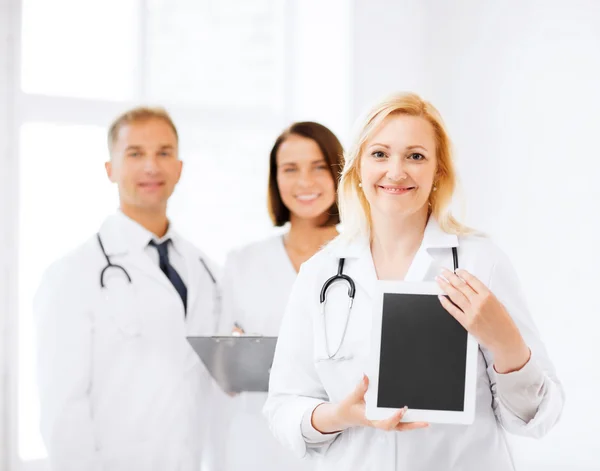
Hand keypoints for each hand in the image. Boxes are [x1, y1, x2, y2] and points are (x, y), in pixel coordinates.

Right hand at [312, 375, 428, 432]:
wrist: (345, 416)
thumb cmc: (349, 408)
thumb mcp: (352, 397)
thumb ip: (360, 387)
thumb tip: (366, 376)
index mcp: (371, 419)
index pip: (385, 422)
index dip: (395, 417)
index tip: (402, 409)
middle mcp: (379, 422)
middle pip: (397, 427)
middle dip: (411, 425)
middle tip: (424, 420)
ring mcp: (382, 421)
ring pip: (400, 426)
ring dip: (412, 424)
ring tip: (425, 420)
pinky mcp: (384, 418)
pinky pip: (398, 422)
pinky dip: (407, 420)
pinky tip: (416, 415)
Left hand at [436, 268, 530, 372]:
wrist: (506, 341)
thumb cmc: (505, 324)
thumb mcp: (499, 304)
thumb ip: (485, 295)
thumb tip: (471, 287)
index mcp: (488, 296)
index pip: (472, 280)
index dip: (462, 274)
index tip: (457, 270)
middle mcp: (478, 303)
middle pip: (460, 285)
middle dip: (450, 276)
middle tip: (443, 271)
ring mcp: (471, 312)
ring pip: (454, 295)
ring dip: (445, 286)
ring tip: (439, 280)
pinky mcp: (466, 322)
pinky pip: (453, 310)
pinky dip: (445, 303)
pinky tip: (441, 297)